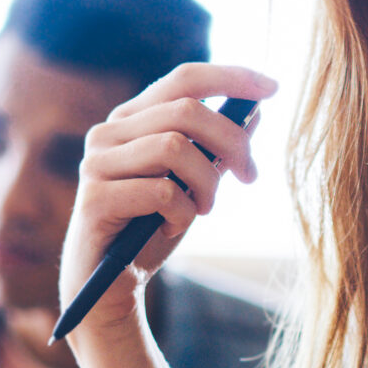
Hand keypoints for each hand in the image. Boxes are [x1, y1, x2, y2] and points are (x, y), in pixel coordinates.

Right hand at [59, 63, 275, 346]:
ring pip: (174, 147)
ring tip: (204, 209)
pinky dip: (182, 212)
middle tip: (250, 176)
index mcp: (132, 120)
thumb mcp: (194, 185)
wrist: (111, 289)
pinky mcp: (94, 198)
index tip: (273, 87)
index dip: (230, 77)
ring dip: (205, 183)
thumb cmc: (151, 230)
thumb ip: (216, 149)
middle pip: (186, 110)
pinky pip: (161, 191)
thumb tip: (256, 111)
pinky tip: (172, 227)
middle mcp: (108, 132)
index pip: (184, 79)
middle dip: (231, 142)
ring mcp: (96, 163)